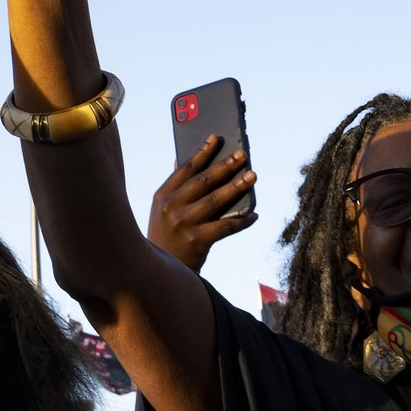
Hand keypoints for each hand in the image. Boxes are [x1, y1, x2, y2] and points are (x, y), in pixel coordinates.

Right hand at [148, 136, 258, 271]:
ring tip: (252, 176)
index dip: (203, 151)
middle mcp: (171, 207)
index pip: (186, 168)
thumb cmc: (165, 236)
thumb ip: (174, 187)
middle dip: (225, 166)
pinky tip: (254, 215)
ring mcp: (183, 223)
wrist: (157, 272)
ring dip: (237, 187)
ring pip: (216, 200)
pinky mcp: (197, 241)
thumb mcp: (162, 210)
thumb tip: (183, 159)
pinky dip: (241, 221)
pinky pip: (225, 226)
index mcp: (162, 195)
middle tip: (243, 155)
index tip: (217, 138)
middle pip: (203, 181)